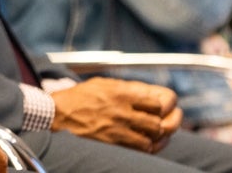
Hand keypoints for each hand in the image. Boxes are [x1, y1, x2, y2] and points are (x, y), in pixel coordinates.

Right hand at [50, 77, 180, 152]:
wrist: (57, 115)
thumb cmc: (78, 98)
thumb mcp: (103, 84)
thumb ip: (127, 88)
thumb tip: (148, 93)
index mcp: (121, 93)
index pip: (158, 101)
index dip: (168, 104)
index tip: (168, 104)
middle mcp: (123, 111)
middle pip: (160, 121)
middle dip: (172, 121)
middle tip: (174, 119)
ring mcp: (119, 129)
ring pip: (154, 137)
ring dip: (162, 135)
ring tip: (163, 131)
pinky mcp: (114, 143)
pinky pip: (142, 148)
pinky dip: (152, 146)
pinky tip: (153, 142)